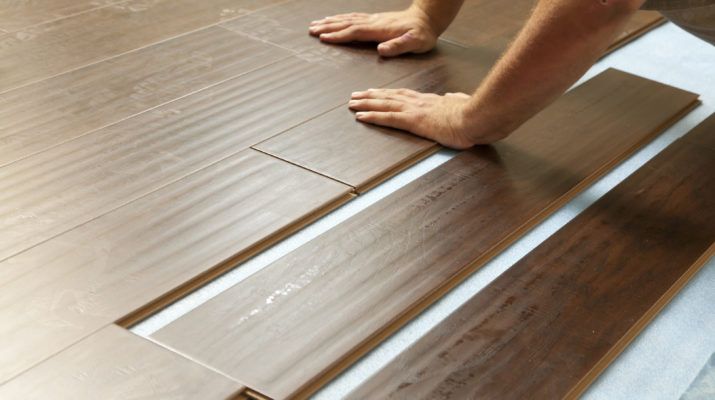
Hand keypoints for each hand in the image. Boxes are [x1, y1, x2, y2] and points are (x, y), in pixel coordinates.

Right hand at [308, 7, 438, 56]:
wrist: (428, 18)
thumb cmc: (422, 33)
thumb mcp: (415, 43)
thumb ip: (398, 46)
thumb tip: (382, 50)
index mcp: (380, 30)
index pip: (355, 32)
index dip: (339, 35)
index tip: (323, 38)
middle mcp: (374, 22)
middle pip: (346, 24)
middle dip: (328, 27)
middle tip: (311, 29)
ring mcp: (374, 19)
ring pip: (348, 19)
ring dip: (331, 22)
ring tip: (317, 24)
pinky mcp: (375, 19)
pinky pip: (354, 18)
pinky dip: (341, 19)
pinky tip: (335, 20)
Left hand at [349, 89, 501, 148]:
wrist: (477, 117)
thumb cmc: (474, 115)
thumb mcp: (463, 104)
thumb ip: (455, 100)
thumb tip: (453, 96)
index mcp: (431, 101)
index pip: (404, 95)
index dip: (389, 93)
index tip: (377, 92)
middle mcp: (419, 102)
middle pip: (390, 96)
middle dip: (371, 96)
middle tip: (356, 95)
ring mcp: (415, 110)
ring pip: (384, 104)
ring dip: (366, 103)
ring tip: (352, 103)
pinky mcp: (413, 121)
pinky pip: (387, 118)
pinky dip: (372, 116)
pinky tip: (360, 116)